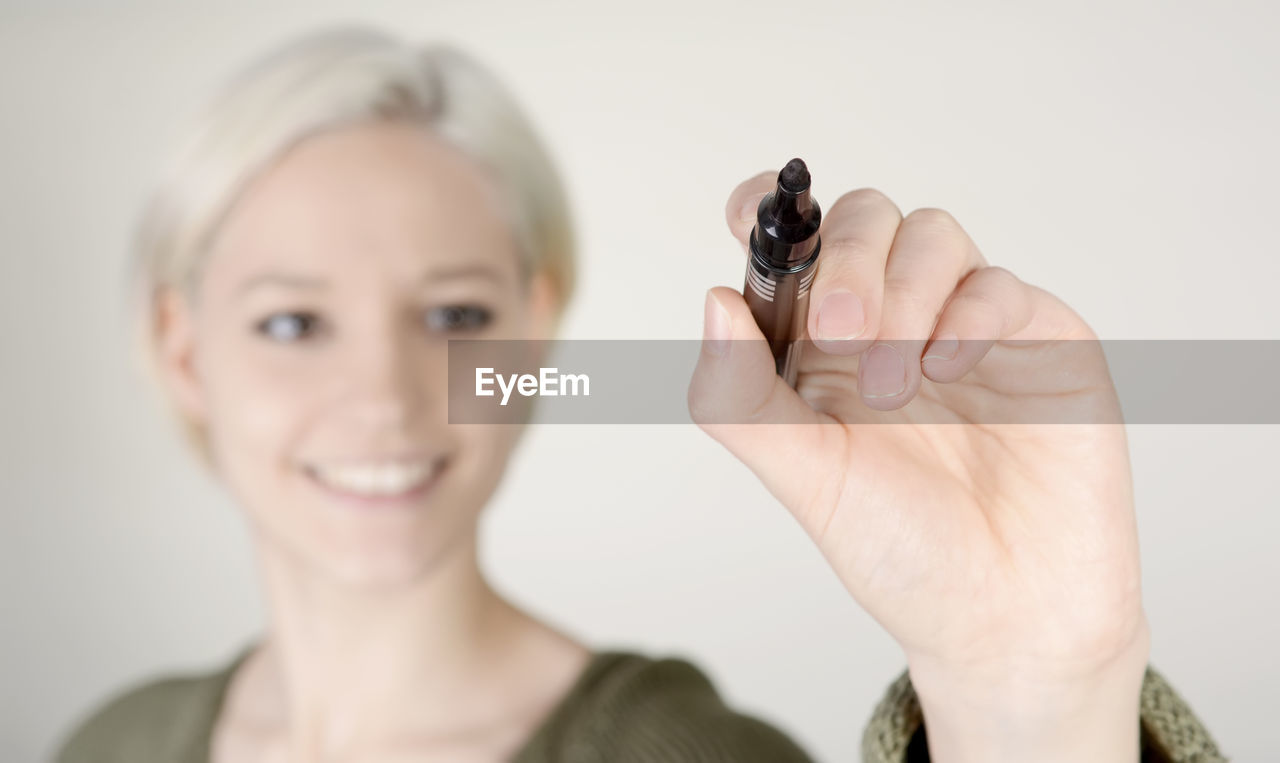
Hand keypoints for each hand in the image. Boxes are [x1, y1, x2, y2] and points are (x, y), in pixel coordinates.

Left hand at [688, 172, 1149, 761]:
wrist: (1008, 617)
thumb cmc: (902, 551)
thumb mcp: (804, 478)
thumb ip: (742, 397)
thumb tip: (713, 300)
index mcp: (820, 346)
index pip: (793, 247)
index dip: (770, 215)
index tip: (751, 217)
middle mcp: (891, 320)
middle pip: (863, 221)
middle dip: (846, 260)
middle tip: (838, 333)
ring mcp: (964, 323)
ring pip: (930, 235)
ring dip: (902, 293)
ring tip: (893, 384)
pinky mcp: (1036, 338)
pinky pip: (999, 286)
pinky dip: (969, 312)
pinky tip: (948, 363)